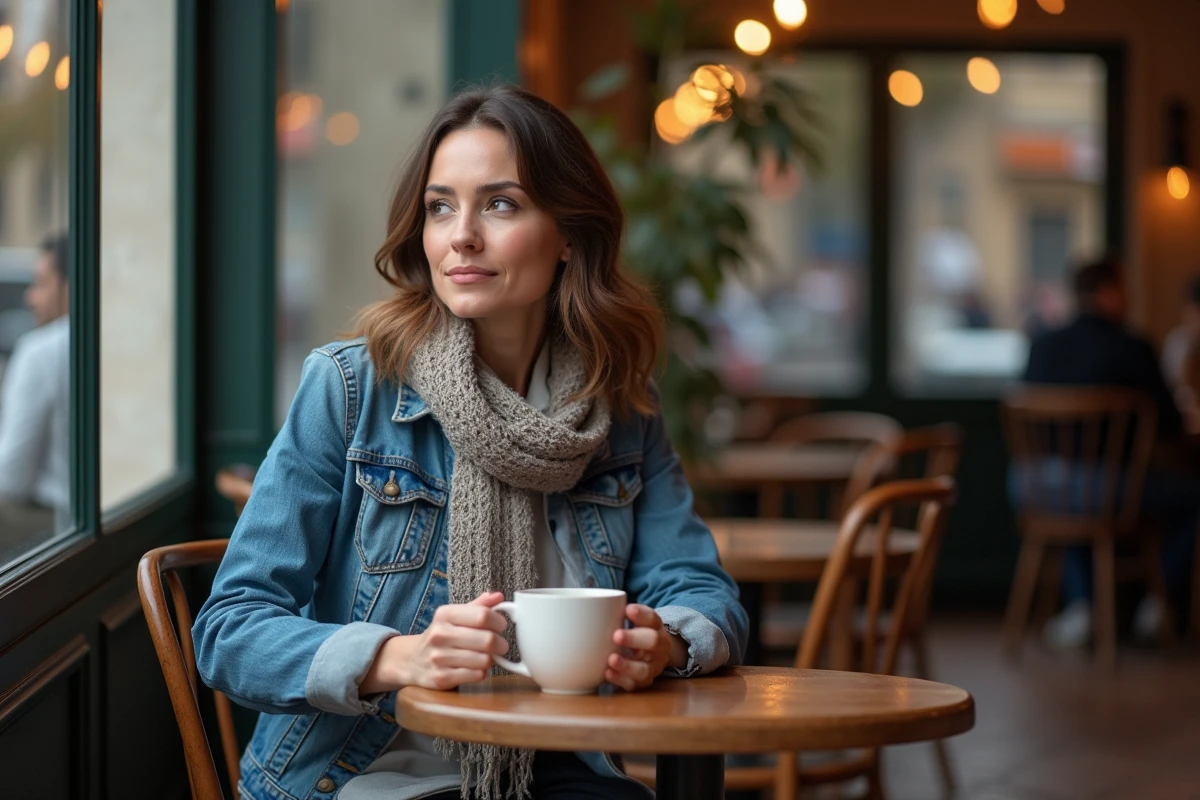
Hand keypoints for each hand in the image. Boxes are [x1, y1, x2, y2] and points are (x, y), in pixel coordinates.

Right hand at [360, 591, 508, 692]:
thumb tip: (499, 596)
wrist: (412, 661)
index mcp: (445, 615)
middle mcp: (440, 634)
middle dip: (500, 644)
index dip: (499, 622)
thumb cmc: (441, 636)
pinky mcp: (441, 678)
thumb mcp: (455, 616)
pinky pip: (476, 676)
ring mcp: (439, 657)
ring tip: (486, 657)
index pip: (483, 615)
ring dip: (491, 660)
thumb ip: (478, 606)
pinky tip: (475, 668)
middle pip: (487, 639)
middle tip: (500, 646)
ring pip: (484, 660)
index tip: (501, 626)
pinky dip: (481, 672)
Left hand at [604, 604, 686, 690]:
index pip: (653, 619)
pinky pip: (633, 684)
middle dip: (634, 639)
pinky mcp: (643, 682)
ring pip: (644, 669)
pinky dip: (620, 679)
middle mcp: (659, 648)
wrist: (654, 655)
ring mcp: (653, 667)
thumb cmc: (636, 634)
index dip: (642, 614)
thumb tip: (594, 607)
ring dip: (627, 665)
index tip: (628, 610)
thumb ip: (620, 615)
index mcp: (656, 628)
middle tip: (617, 635)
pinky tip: (607, 673)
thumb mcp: (634, 622)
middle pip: (653, 642)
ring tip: (611, 659)